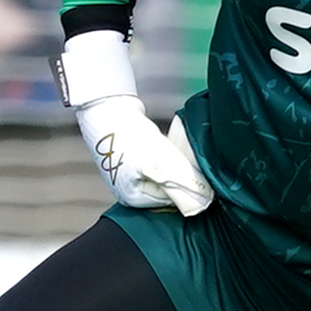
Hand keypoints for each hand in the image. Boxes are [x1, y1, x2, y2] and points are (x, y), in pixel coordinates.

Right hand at [57, 29, 214, 216]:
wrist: (107, 110)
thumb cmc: (126, 137)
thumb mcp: (158, 163)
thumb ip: (180, 182)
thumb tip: (203, 198)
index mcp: (133, 198)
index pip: (171, 200)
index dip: (184, 184)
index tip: (191, 170)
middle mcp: (130, 190)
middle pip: (167, 187)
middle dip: (177, 173)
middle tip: (177, 157)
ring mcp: (129, 173)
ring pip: (163, 173)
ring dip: (171, 162)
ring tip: (166, 147)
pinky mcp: (132, 157)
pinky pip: (156, 161)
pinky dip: (162, 153)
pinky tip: (160, 142)